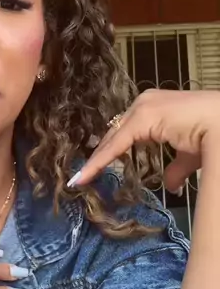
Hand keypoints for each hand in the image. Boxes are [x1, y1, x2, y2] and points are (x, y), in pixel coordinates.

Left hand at [69, 89, 219, 190]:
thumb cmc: (213, 139)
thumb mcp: (188, 156)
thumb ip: (175, 169)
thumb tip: (170, 186)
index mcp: (155, 108)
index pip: (126, 132)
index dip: (111, 151)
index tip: (95, 168)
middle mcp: (146, 102)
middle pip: (116, 133)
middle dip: (101, 155)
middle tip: (84, 174)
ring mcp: (143, 107)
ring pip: (113, 138)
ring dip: (97, 160)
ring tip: (81, 179)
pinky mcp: (142, 118)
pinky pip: (116, 144)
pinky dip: (100, 161)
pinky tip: (86, 175)